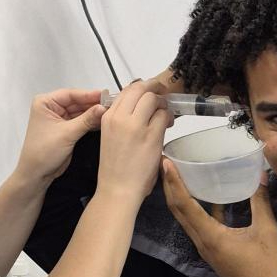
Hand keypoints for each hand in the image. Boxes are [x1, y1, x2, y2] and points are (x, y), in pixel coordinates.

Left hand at [15, 89, 105, 184]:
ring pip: (81, 112)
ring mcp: (60, 119)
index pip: (70, 94)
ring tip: (109, 113)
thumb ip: (86, 120)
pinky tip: (102, 122)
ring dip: (94, 114)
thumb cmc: (42, 153)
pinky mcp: (66, 129)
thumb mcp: (67, 133)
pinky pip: (81, 122)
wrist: (37, 174)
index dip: (88, 95)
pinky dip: (91, 122)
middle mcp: (52, 108)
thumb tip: (102, 108)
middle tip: (110, 105)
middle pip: (77, 102)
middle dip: (93, 104)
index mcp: (45, 103)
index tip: (104, 95)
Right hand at [95, 80, 173, 202]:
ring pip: (152, 98)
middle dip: (155, 88)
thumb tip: (141, 105)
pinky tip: (168, 124)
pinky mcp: (151, 136)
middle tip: (162, 95)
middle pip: (140, 88)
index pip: (126, 90)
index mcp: (108, 117)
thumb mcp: (111, 136)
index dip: (141, 88)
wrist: (117, 189)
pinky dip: (168, 117)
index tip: (150, 93)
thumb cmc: (114, 167)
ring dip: (162, 103)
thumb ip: (123, 119)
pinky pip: (163, 115)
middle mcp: (120, 117)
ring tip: (165, 114)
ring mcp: (135, 125)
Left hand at [162, 162, 276, 276]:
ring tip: (175, 174)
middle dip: (169, 185)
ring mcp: (203, 245)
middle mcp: (200, 240)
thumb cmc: (264, 266)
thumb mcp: (266, 231)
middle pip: (177, 210)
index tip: (166, 163)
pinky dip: (192, 207)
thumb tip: (260, 175)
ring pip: (183, 217)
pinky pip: (194, 223)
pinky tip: (202, 193)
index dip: (174, 183)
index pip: (185, 205)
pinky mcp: (209, 248)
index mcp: (210, 235)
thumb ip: (261, 202)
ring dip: (177, 196)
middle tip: (164, 162)